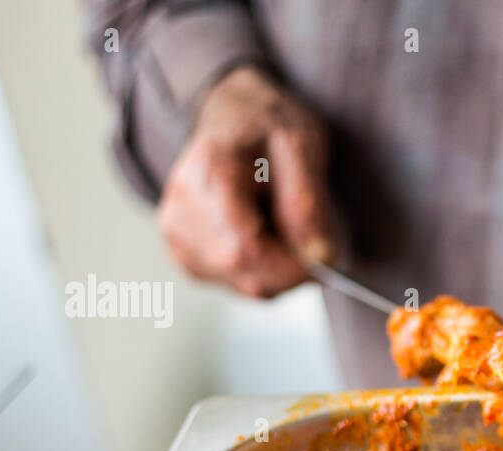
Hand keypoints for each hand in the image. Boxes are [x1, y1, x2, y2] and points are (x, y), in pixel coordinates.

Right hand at [157, 66, 334, 297]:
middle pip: (247, 276)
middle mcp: (179, 212)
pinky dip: (262, 267)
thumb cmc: (266, 122)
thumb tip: (317, 257)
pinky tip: (263, 231)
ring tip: (281, 219)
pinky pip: (237, 283)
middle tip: (312, 232)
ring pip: (246, 285)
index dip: (295, 266)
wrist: (231, 112)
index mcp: (207, 179)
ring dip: (279, 266)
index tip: (327, 253)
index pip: (247, 252)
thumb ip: (308, 202)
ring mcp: (175, 236)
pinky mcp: (182, 253)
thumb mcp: (302, 144)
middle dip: (292, 266)